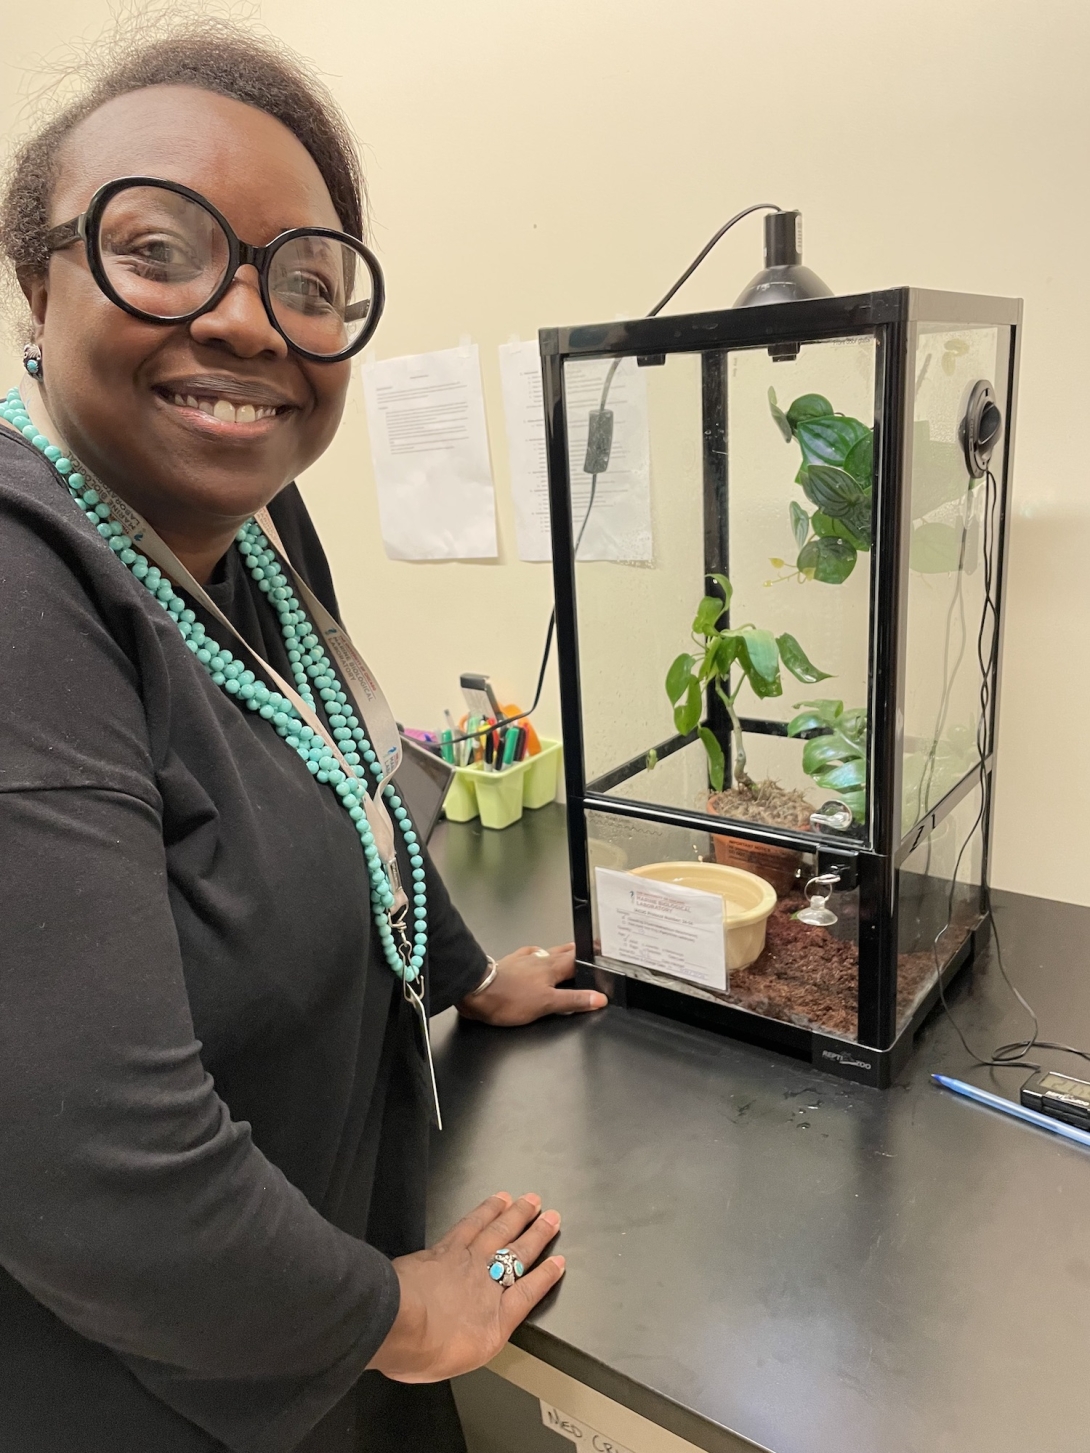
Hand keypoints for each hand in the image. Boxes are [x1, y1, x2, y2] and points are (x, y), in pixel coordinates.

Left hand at [367, 1192, 564, 1381]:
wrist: (396, 1323)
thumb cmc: (424, 1348)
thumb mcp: (462, 1361)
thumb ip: (478, 1341)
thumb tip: (475, 1334)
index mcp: (496, 1321)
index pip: (529, 1293)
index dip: (545, 1277)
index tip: (558, 1262)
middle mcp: (487, 1285)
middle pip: (519, 1255)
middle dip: (537, 1236)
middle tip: (552, 1218)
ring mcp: (466, 1260)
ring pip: (499, 1231)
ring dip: (517, 1215)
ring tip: (529, 1201)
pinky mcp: (444, 1246)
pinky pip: (472, 1223)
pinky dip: (487, 1210)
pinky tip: (495, 1201)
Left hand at [457, 943, 607, 1025]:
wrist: (477, 991)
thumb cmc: (509, 999)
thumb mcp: (547, 1004)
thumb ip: (574, 1000)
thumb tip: (598, 998)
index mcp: (551, 968)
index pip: (577, 959)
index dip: (591, 958)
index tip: (602, 953)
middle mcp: (539, 960)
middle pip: (564, 953)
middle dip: (577, 952)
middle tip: (587, 950)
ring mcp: (524, 960)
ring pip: (548, 953)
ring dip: (559, 952)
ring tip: (568, 951)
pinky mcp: (510, 963)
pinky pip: (529, 955)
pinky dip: (537, 954)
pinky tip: (536, 955)